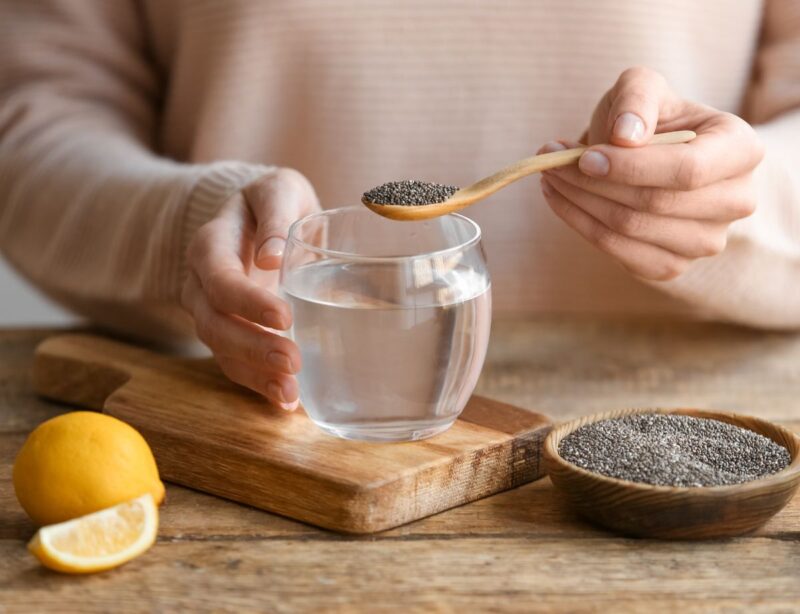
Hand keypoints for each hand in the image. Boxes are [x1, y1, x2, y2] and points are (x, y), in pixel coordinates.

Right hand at [181, 168, 319, 409]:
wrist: (261, 218)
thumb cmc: (274, 201)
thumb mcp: (279, 189)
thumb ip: (276, 213)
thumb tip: (271, 257)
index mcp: (210, 246)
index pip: (219, 279)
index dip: (246, 301)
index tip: (283, 316)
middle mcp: (201, 284)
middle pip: (214, 324)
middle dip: (251, 347)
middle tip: (292, 362)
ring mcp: (212, 313)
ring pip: (222, 351)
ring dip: (255, 375)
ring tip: (290, 393)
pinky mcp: (230, 334)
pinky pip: (237, 364)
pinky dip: (260, 384)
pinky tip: (287, 401)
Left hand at [539, 66, 763, 280]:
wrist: (647, 156)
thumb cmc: (648, 118)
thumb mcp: (642, 89)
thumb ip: (636, 98)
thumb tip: (625, 135)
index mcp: (741, 150)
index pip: (688, 170)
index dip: (631, 167)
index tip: (584, 157)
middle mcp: (735, 201)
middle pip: (654, 203)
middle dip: (592, 183)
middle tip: (551, 162)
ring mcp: (706, 241)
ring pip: (631, 229)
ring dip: (579, 203)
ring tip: (552, 175)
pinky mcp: (672, 266)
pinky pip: (618, 252)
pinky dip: (580, 225)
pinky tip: (561, 199)